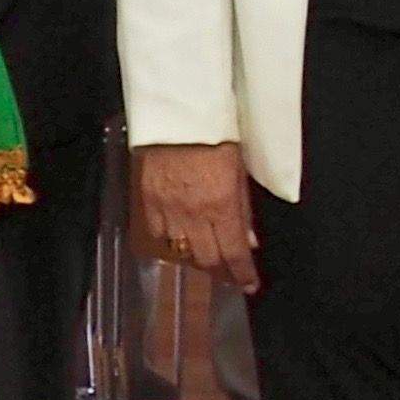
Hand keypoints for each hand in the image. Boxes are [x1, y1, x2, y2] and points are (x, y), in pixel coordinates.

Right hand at [135, 142, 260, 293]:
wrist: (178, 115)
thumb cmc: (217, 137)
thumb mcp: (240, 171)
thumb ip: (244, 209)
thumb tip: (250, 241)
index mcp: (222, 205)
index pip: (234, 252)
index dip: (243, 274)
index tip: (250, 285)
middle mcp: (194, 214)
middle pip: (208, 259)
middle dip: (222, 271)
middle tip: (231, 274)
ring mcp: (169, 210)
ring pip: (182, 250)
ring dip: (197, 256)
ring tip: (208, 256)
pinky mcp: (149, 201)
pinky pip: (159, 233)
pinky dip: (171, 238)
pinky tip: (180, 236)